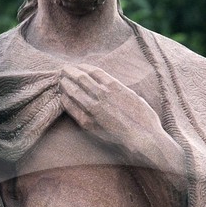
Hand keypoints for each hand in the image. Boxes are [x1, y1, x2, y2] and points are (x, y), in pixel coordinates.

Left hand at [59, 63, 179, 171]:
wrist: (143, 140)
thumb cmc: (145, 121)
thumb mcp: (136, 99)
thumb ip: (124, 92)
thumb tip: (121, 91)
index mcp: (115, 86)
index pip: (94, 71)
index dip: (83, 67)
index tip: (78, 66)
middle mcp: (102, 94)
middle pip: (81, 78)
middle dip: (71, 72)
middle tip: (64, 70)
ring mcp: (94, 108)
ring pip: (74, 91)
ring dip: (65, 84)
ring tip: (60, 80)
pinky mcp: (89, 123)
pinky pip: (72, 108)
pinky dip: (66, 101)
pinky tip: (62, 97)